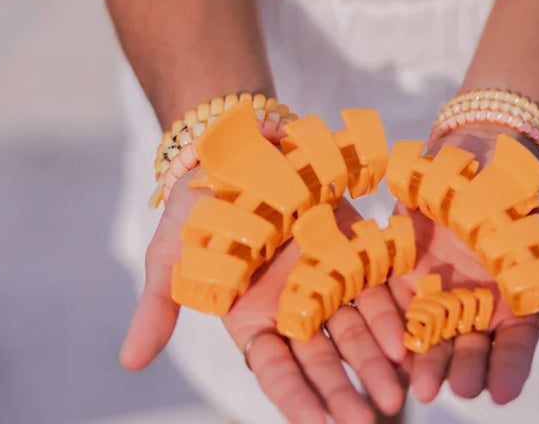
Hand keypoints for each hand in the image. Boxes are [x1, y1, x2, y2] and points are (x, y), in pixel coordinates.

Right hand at [119, 177, 406, 423]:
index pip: (277, 371)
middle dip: (346, 391)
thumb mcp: (172, 252)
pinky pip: (376, 280)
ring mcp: (326, 275)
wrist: (235, 143)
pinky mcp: (352, 243)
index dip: (298, 399)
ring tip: (399, 392)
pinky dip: (392, 308)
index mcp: (251, 318)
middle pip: (323, 359)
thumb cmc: (197, 204)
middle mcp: (294, 306)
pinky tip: (409, 333)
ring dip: (376, 360)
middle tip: (370, 420)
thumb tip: (129, 362)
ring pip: (355, 328)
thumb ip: (160, 304)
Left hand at [389, 125, 538, 406]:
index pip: (514, 348)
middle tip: (457, 389)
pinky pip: (396, 296)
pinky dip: (391, 321)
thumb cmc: (536, 196)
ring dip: (425, 359)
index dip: (508, 371)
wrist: (490, 143)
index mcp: (516, 306)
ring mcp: (439, 285)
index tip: (501, 394)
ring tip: (419, 382)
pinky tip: (388, 344)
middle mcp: (476, 304)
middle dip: (462, 370)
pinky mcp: (405, 262)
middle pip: (468, 347)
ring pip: (430, 331)